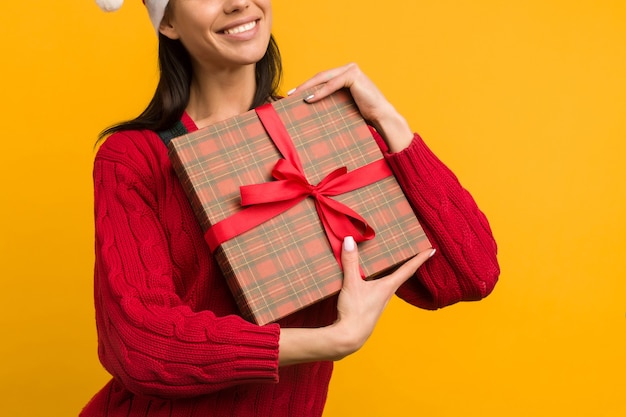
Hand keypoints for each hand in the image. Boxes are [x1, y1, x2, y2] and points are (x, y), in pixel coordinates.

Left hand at [288, 63, 413, 151]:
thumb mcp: (341, 105)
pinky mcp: (353, 75)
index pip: (322, 78)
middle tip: (289, 94)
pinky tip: (310, 98)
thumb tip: (309, 104)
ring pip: (324, 78)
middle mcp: (348, 68)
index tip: (293, 95)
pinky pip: (332, 84)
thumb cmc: (362, 115)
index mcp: (345, 74)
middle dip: (304, 85)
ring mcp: (351, 70)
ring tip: (296, 97)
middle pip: (321, 76)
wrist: (380, 117)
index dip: (307, 86)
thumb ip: (330, 100)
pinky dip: (320, 91)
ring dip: (308, 87)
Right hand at [330, 236, 434, 356]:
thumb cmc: (355, 312)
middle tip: (416, 251)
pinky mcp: (371, 305)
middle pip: (402, 274)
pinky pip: (379, 287)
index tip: (431, 250)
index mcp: (387, 286)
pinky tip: (372, 278)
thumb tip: (349, 240)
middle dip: (409, 262)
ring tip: (395, 261)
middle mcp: (387, 293)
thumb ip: (351, 261)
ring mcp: (380, 300)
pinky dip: (381, 279)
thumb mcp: (351, 283)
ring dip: (395, 271)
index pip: (408, 269)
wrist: (349, 337)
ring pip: (391, 281)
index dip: (420, 258)